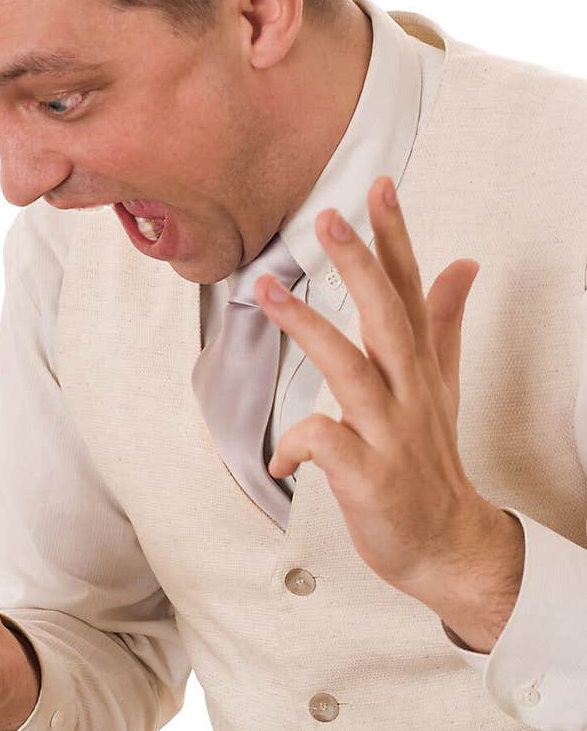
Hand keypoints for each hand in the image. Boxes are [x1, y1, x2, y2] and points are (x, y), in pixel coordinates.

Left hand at [254, 174, 522, 641]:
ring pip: (350, 368)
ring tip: (267, 292)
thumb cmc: (431, 461)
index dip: (396, 237)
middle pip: (387, 315)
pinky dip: (296, 444)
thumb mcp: (443, 386)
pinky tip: (281, 458)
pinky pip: (325, 442)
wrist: (447, 543)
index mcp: (419, 365)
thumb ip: (445, 323)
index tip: (378, 187)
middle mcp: (408, 391)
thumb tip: (462, 264)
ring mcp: (390, 432)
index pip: (412, 288)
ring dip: (309, 327)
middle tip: (328, 217)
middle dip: (359, 263)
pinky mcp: (369, 475)